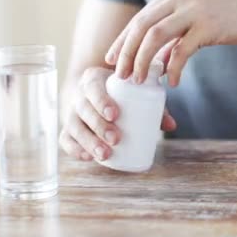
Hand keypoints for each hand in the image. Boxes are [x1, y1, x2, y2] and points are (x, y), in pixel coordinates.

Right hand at [59, 67, 176, 160]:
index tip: (115, 115)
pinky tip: (87, 158)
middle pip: (83, 109)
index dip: (102, 101)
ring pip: (73, 127)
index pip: (94, 88)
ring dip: (88, 142)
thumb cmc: (123, 93)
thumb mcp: (137, 92)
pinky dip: (74, 149)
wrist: (97, 93)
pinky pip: (65, 139)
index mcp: (94, 79)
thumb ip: (155, 105)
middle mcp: (79, 95)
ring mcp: (71, 113)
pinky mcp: (68, 129)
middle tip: (115, 139)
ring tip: (105, 154)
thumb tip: (172, 126)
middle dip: (98, 125)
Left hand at [104, 0, 236, 85]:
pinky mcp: (209, 25)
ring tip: (139, 80)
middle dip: (126, 53)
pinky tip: (172, 82)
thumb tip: (159, 58)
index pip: (140, 17)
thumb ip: (177, 30)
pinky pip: (182, 50)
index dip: (123, 40)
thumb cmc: (232, 12)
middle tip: (120, 75)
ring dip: (142, 61)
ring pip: (155, 36)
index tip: (112, 59)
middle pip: (141, 26)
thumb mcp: (199, 13)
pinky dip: (173, 68)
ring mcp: (194, 9)